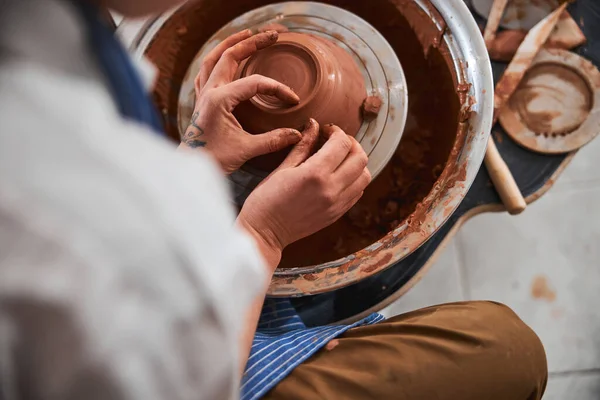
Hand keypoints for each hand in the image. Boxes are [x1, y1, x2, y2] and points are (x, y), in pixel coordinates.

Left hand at [179, 30, 301, 173]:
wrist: (191, 168)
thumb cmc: (215, 159)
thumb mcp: (247, 150)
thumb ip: (273, 140)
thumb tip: (297, 134)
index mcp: (220, 99)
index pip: (255, 83)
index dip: (277, 89)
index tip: (293, 100)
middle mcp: (209, 91)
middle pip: (230, 56)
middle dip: (252, 42)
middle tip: (271, 35)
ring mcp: (203, 94)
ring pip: (213, 58)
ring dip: (230, 43)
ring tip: (247, 34)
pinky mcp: (201, 101)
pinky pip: (206, 72)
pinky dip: (216, 59)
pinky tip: (223, 57)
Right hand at [238, 121, 370, 265]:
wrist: (264, 233)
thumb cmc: (265, 200)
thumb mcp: (282, 169)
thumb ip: (302, 146)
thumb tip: (314, 124)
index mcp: (315, 174)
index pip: (342, 143)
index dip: (336, 131)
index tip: (326, 130)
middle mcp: (331, 189)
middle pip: (360, 157)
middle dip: (350, 143)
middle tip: (336, 141)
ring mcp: (337, 204)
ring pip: (365, 176)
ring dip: (356, 162)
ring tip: (340, 159)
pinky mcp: (337, 214)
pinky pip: (358, 192)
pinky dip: (354, 179)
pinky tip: (338, 176)